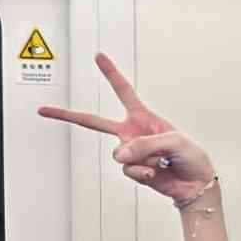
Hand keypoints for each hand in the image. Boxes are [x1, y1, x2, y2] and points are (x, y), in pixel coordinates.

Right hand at [37, 53, 213, 199]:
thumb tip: (120, 155)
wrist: (195, 184)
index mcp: (143, 117)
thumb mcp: (174, 142)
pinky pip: (128, 170)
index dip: (111, 73)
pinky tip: (155, 173)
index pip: (123, 91)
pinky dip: (143, 172)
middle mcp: (131, 132)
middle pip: (93, 122)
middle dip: (68, 115)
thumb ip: (145, 144)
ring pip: (119, 154)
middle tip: (45, 109)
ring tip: (160, 161)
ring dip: (141, 158)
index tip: (98, 56)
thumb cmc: (190, 156)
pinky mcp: (132, 170)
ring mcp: (131, 152)